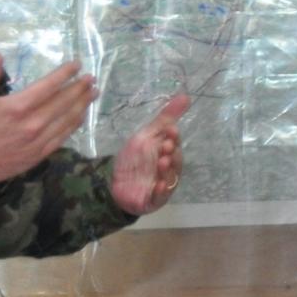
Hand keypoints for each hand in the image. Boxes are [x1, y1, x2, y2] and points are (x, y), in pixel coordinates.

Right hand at [0, 54, 96, 185]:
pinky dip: (73, 126)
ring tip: (93, 94)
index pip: (49, 86)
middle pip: (63, 103)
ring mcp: (36, 142)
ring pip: (66, 121)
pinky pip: (61, 139)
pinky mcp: (36, 156)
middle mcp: (31, 124)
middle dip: (79, 88)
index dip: (65, 74)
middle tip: (92, 79)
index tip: (77, 65)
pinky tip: (80, 118)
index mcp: (16, 107)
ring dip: (82, 106)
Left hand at [110, 94, 192, 215]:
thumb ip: (166, 117)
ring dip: (167, 170)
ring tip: (163, 161)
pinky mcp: (153, 200)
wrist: (111, 183)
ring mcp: (162, 186)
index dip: (174, 138)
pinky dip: (160, 191)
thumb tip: (186, 96)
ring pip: (169, 178)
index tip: (170, 130)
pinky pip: (159, 196)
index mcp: (168, 153)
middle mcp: (168, 170)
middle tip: (166, 146)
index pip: (175, 144)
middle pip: (175, 161)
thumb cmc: (132, 159)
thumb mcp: (147, 135)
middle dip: (172, 153)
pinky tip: (158, 184)